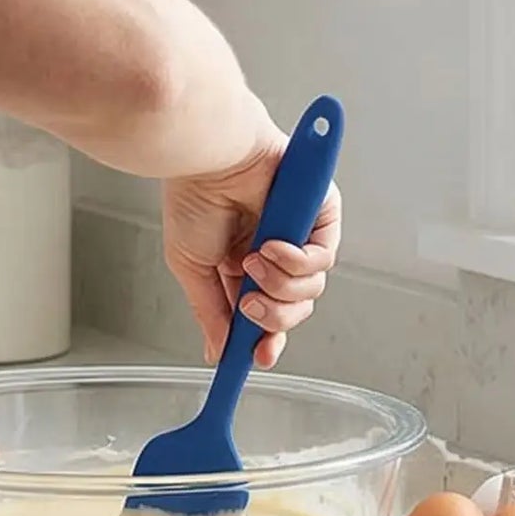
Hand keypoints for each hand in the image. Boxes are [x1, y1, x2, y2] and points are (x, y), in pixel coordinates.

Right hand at [161, 128, 341, 367]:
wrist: (207, 158)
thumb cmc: (193, 197)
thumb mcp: (191, 267)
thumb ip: (210, 313)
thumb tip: (218, 353)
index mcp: (242, 262)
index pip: (265, 310)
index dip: (264, 338)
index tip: (256, 358)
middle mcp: (275, 250)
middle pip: (293, 308)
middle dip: (273, 317)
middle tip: (250, 308)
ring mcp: (300, 233)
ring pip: (310, 289)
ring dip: (280, 285)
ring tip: (253, 264)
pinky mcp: (321, 215)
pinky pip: (323, 258)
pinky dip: (296, 261)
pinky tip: (271, 248)